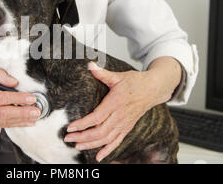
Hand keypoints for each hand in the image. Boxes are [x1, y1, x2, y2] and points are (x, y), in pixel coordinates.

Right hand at [0, 68, 40, 127]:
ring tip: (34, 117)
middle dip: (22, 112)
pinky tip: (26, 122)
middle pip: (3, 112)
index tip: (30, 98)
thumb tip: (14, 83)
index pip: (0, 98)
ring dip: (21, 120)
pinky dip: (15, 123)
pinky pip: (2, 125)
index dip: (17, 98)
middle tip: (35, 111)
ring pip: (4, 121)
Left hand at [65, 59, 180, 161]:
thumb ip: (102, 73)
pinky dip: (108, 150)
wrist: (153, 89)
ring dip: (91, 145)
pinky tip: (99, 157)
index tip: (70, 127)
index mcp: (115, 103)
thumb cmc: (136, 82)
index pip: (96, 117)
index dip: (83, 124)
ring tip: (77, 146)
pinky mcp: (127, 128)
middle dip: (82, 137)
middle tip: (68, 138)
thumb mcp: (118, 76)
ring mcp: (124, 124)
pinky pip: (117, 142)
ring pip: (106, 139)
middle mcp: (120, 116)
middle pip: (99, 131)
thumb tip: (90, 65)